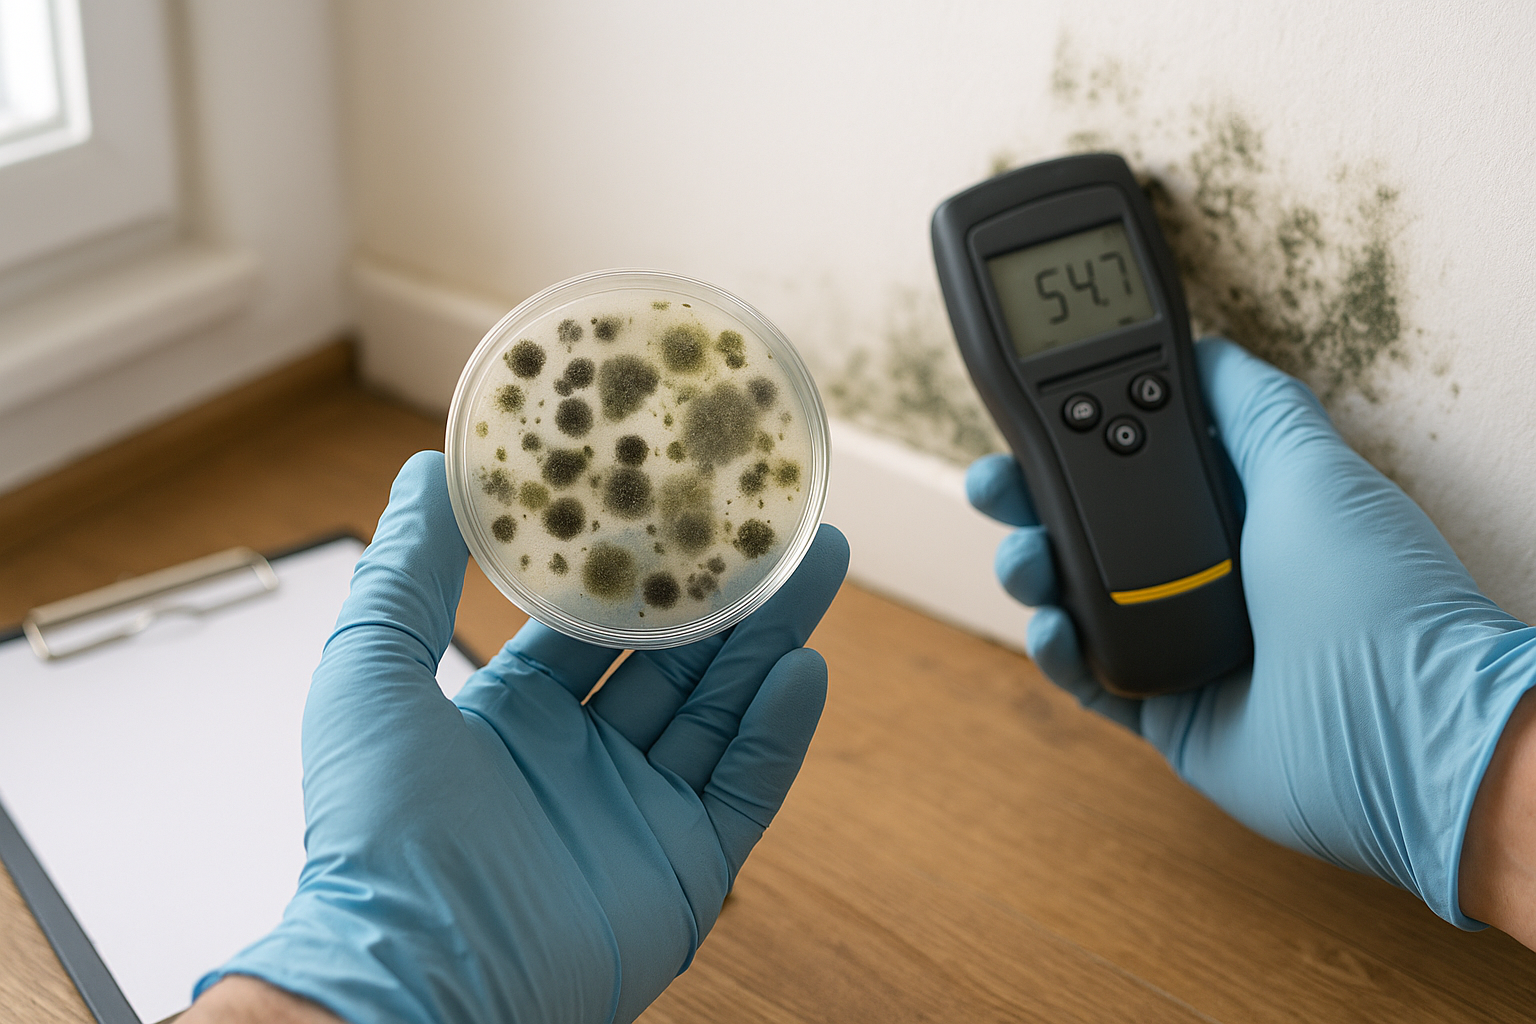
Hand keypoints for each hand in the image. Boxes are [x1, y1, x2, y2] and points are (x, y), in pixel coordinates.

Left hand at [191, 451, 848, 1022]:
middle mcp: (581, 761)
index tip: (679, 501)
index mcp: (512, 716)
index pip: (595, 625)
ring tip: (818, 564)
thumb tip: (426, 472)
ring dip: (771, 639)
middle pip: (676, 658)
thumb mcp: (371, 672)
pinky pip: (744, 788)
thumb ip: (406, 572)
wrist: (415, 972)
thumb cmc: (377, 833)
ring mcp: (639, 814)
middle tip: (781, 521)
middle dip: (729, 591)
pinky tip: (804, 670)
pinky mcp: (685, 869)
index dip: (642, 565)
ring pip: (721, 710)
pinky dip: (778, 732)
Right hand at [966, 337, 1535, 927]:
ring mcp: (1181, 639)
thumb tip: (1206, 351)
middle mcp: (1206, 568)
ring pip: (1075, 595)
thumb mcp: (1310, 468)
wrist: (1400, 731)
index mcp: (1238, 505)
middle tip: (995, 485)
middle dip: (1031, 500)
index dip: (1077, 434)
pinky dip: (1056, 652)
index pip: (1134, 458)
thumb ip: (1251, 405)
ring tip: (1026, 562)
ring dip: (1034, 572)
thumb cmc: (1372, 595)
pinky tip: (1052, 629)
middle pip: (1089, 523)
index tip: (1031, 417)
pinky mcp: (1164, 709)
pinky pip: (1087, 676)